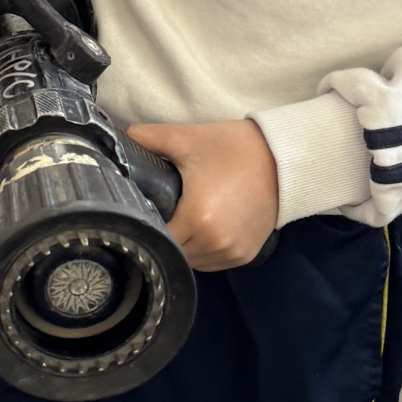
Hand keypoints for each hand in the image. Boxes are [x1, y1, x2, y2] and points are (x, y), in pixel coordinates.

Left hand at [125, 116, 277, 269]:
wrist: (283, 158)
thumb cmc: (233, 148)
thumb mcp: (187, 138)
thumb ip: (147, 139)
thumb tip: (118, 138)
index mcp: (196, 218)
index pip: (153, 235)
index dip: (142, 224)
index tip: (139, 210)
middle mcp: (214, 243)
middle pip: (171, 251)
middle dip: (163, 234)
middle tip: (160, 212)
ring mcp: (232, 253)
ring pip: (191, 262)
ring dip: (183, 246)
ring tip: (181, 220)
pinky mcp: (245, 256)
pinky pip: (212, 263)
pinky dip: (203, 251)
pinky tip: (201, 229)